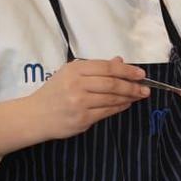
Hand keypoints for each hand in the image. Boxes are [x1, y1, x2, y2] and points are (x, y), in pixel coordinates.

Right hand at [24, 57, 147, 141]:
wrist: (35, 116)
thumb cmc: (54, 93)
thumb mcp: (70, 74)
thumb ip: (95, 68)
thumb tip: (119, 61)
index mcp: (74, 70)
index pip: (106, 68)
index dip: (127, 70)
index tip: (140, 74)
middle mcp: (76, 85)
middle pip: (112, 83)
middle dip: (132, 85)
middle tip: (145, 88)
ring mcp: (79, 102)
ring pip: (112, 98)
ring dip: (129, 97)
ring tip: (139, 95)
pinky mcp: (82, 118)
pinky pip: (107, 111)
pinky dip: (119, 107)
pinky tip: (126, 104)